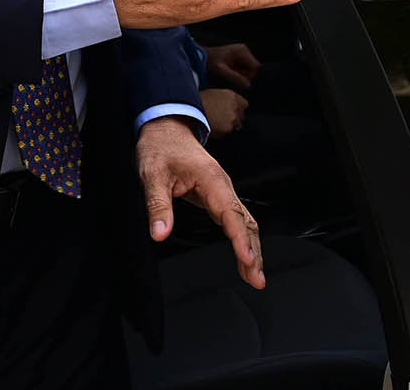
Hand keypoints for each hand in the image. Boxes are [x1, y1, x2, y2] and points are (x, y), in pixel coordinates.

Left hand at [139, 115, 263, 288]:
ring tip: (254, 276)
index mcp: (211, 179)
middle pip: (246, 222)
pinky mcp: (217, 196)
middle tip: (257, 279)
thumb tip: (159, 234)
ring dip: (252, 248)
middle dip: (253, 251)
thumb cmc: (161, 148)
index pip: (231, 214)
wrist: (166, 129)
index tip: (247, 260)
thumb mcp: (152, 175)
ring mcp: (222, 191)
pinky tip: (245, 256)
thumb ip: (158, 205)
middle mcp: (222, 186)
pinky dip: (244, 239)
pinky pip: (236, 220)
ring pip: (245, 222)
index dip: (240, 239)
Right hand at [202, 88, 249, 138]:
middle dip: (235, 119)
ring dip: (229, 126)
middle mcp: (235, 107)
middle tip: (222, 119)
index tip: (233, 111)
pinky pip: (227, 133)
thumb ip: (226, 100)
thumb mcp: (214, 94)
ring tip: (216, 123)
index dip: (238, 109)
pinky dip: (221, 132)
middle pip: (241, 116)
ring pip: (236, 126)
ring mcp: (233, 119)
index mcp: (232, 96)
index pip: (244, 104)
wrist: (190, 110)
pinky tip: (213, 127)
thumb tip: (231, 106)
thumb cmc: (198, 101)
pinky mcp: (227, 129)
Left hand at [203, 42, 261, 88]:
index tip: (241, 81)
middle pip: (253, 69)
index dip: (251, 76)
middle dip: (245, 76)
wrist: (200, 57)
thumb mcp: (221, 70)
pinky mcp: (239, 58)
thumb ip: (235, 77)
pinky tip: (230, 73)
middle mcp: (244, 51)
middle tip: (232, 76)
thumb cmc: (209, 61)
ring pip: (249, 70)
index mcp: (242, 51)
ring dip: (241, 75)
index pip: (256, 67)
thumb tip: (248, 85)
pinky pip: (244, 70)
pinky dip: (238, 74)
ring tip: (229, 74)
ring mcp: (242, 54)